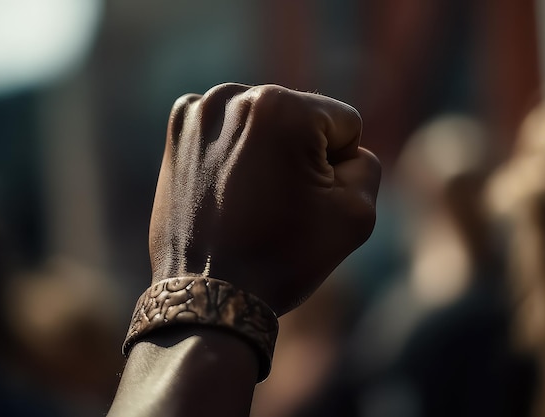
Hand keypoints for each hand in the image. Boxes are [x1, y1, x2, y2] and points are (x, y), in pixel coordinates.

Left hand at [148, 83, 379, 315]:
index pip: (344, 123)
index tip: (306, 203)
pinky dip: (235, 150)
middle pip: (302, 117)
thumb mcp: (356, 214)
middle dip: (302, 154)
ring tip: (251, 199)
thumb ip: (367, 164)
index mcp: (282, 107)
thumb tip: (344, 149)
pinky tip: (226, 186)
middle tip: (277, 204)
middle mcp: (235, 95)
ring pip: (266, 121)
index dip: (340, 168)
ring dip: (269, 151)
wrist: (208, 291)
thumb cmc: (283, 255)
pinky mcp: (178, 130)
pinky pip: (230, 129)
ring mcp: (199, 109)